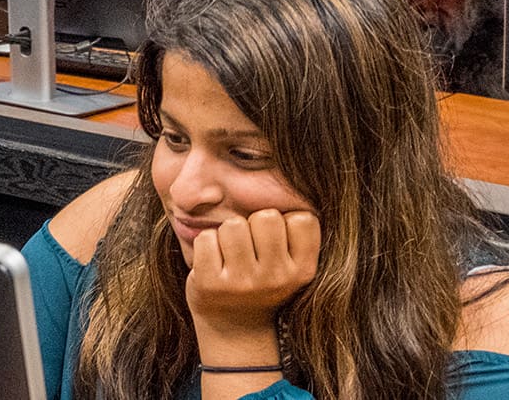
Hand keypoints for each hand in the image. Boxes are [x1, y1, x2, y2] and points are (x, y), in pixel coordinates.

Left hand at [186, 209, 319, 341]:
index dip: (284, 221)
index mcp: (303, 270)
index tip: (275, 242)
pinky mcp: (210, 284)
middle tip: (249, 249)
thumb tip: (296, 181)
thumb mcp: (291, 263)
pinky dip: (206, 245)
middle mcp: (277, 278)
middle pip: (266, 216)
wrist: (234, 327)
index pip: (302, 218)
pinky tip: (214, 264)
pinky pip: (207, 238)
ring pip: (233, 225)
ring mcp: (243, 283)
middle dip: (253, 224)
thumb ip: (294, 232)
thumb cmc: (262, 281)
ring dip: (227, 234)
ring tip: (231, 256)